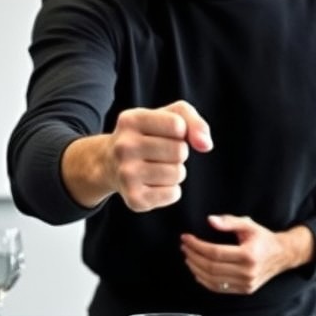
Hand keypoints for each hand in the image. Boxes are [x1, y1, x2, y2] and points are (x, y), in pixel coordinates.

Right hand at [63, 100, 211, 211]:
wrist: (109, 163)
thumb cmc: (147, 135)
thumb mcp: (167, 116)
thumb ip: (193, 121)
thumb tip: (206, 145)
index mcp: (130, 120)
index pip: (178, 125)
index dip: (181, 131)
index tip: (167, 132)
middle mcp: (124, 147)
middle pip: (180, 151)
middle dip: (178, 152)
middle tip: (160, 152)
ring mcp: (126, 174)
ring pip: (178, 173)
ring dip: (175, 171)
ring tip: (155, 166)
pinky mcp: (134, 199)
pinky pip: (174, 193)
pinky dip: (171, 189)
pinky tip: (153, 182)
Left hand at [181, 215, 313, 294]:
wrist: (281, 255)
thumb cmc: (263, 239)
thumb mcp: (249, 224)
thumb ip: (229, 221)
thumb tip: (210, 220)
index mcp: (248, 255)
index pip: (215, 253)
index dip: (197, 246)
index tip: (187, 239)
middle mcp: (247, 272)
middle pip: (211, 268)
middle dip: (193, 257)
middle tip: (185, 247)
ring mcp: (246, 284)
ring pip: (212, 280)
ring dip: (195, 269)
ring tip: (188, 257)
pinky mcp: (244, 290)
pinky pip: (219, 288)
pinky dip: (204, 280)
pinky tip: (197, 270)